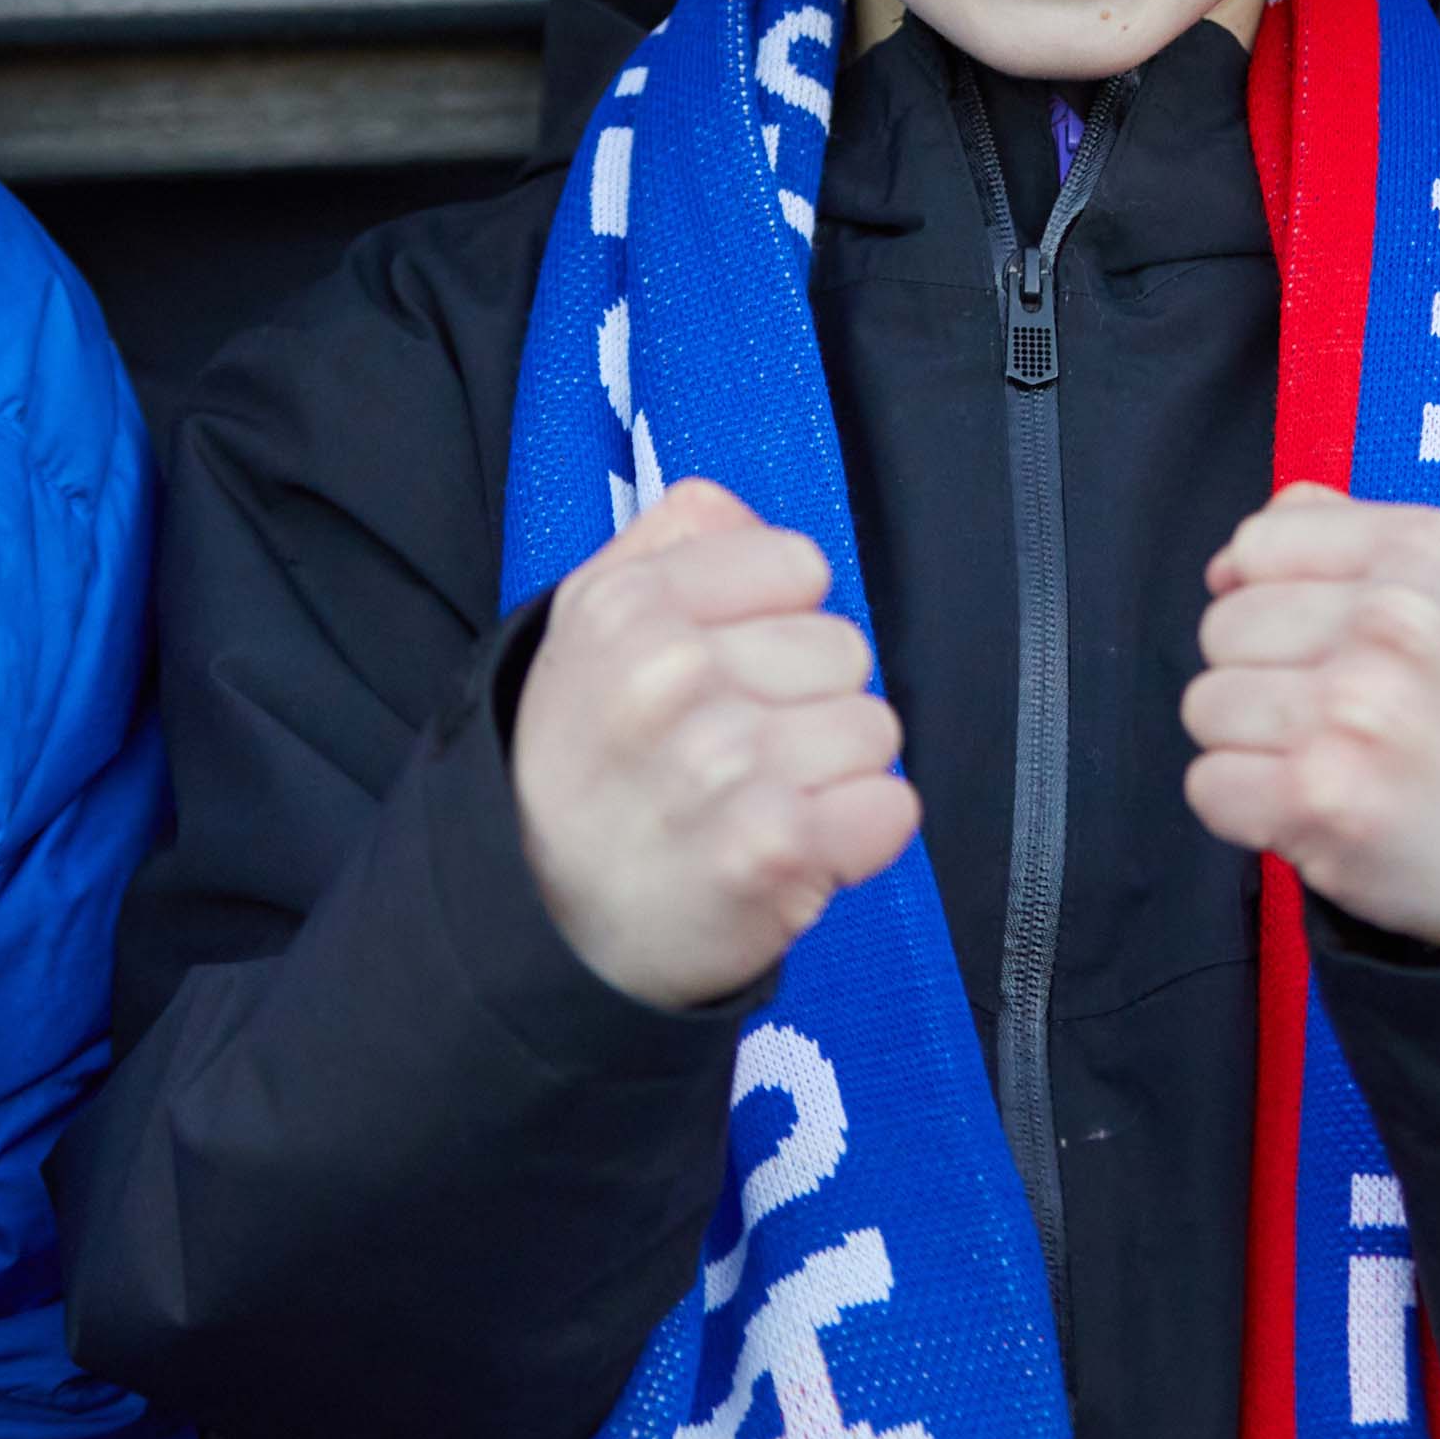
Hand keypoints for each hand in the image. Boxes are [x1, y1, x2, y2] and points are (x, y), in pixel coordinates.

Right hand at [512, 479, 917, 1009]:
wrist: (547, 927)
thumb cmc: (588, 766)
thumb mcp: (587, 625)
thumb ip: (670, 542)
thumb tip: (741, 511)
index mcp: (628, 604)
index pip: (801, 566)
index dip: (774, 623)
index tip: (724, 675)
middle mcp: (672, 674)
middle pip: (845, 648)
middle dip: (805, 703)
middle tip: (733, 757)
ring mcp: (725, 763)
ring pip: (875, 729)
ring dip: (830, 775)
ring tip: (754, 805)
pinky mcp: (775, 850)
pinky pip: (892, 807)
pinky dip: (855, 838)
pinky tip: (789, 852)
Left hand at [1180, 485, 1439, 958]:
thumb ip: (1346, 540)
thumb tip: (1228, 562)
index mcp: (1420, 549)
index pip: (1255, 545)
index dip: (1267, 599)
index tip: (1316, 644)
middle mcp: (1387, 617)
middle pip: (1222, 628)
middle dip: (1262, 678)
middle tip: (1339, 719)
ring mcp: (1349, 707)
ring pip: (1205, 706)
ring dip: (1251, 747)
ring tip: (1332, 764)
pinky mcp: (1318, 796)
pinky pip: (1206, 785)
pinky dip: (1247, 810)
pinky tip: (1315, 812)